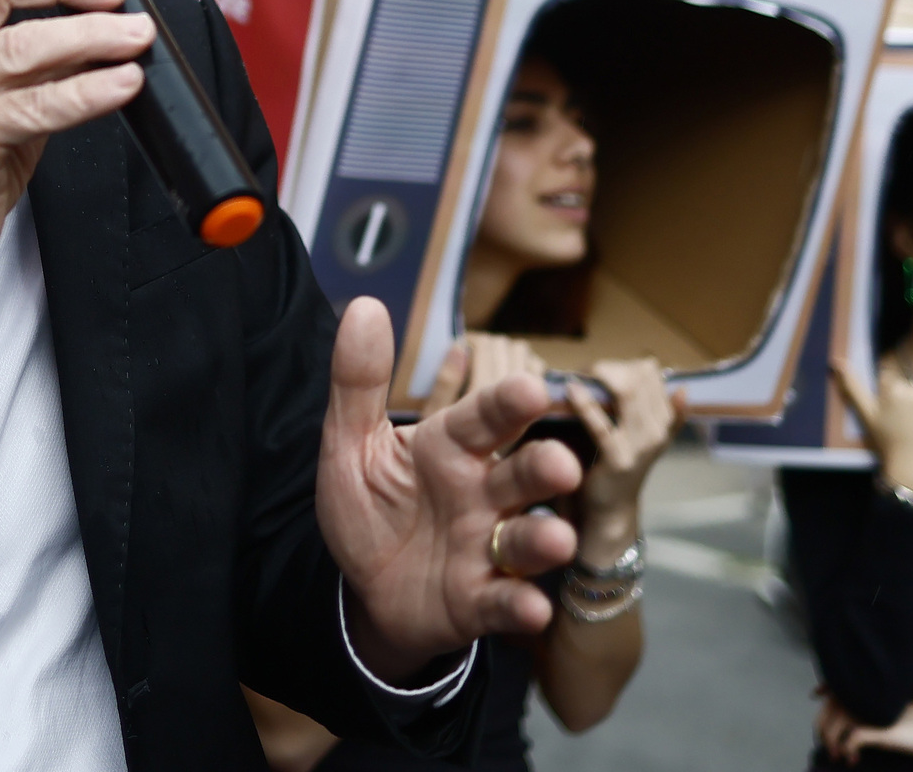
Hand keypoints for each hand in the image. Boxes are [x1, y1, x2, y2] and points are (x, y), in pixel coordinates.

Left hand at [317, 299, 584, 681]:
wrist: (365, 589)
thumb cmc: (371, 507)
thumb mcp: (351, 446)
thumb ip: (359, 382)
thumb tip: (363, 305)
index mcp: (452, 446)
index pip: (484, 417)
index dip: (507, 404)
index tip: (530, 387)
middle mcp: (482, 492)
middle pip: (522, 473)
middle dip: (545, 468)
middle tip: (561, 465)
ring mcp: (487, 547)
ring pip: (526, 537)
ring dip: (543, 538)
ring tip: (555, 539)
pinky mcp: (482, 599)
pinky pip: (506, 601)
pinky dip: (520, 605)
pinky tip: (531, 608)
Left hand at [566, 358, 684, 565]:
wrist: (608, 511)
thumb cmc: (613, 463)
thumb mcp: (636, 433)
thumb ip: (649, 406)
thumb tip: (677, 383)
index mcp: (663, 418)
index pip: (649, 371)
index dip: (620, 363)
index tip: (594, 369)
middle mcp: (658, 429)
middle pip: (639, 375)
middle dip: (607, 367)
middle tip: (582, 372)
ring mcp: (642, 445)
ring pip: (627, 391)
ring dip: (597, 377)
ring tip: (576, 377)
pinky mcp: (619, 460)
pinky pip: (601, 424)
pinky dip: (584, 403)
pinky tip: (570, 390)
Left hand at [814, 694, 912, 762]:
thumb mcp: (896, 711)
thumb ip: (876, 708)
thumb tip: (856, 721)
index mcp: (874, 690)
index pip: (840, 685)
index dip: (825, 689)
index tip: (816, 695)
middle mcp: (870, 696)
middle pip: (832, 706)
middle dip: (824, 727)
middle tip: (829, 747)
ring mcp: (875, 711)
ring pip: (838, 722)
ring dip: (832, 741)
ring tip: (838, 756)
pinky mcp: (881, 729)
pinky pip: (852, 737)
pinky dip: (846, 749)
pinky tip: (852, 759)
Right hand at [831, 358, 912, 502]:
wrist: (912, 468)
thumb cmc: (886, 441)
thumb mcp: (866, 414)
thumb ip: (852, 386)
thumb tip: (837, 360)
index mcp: (895, 388)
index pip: (890, 379)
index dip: (889, 395)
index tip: (890, 413)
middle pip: (911, 385)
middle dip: (908, 398)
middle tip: (904, 422)